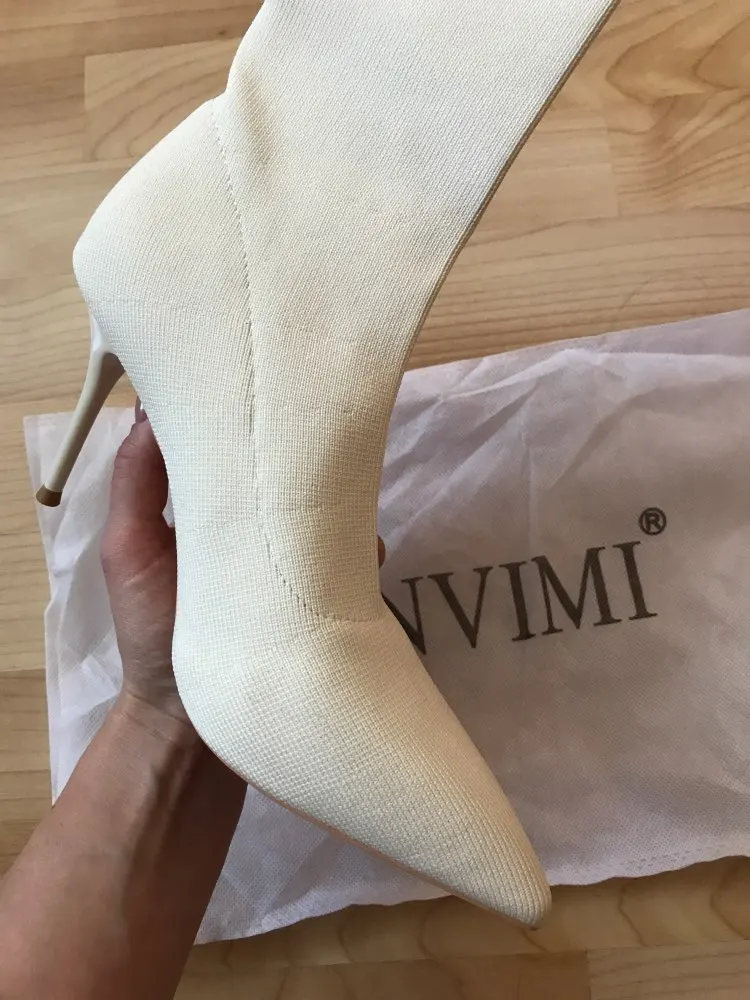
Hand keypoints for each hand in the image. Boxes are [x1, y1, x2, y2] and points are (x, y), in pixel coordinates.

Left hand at [101, 403, 386, 734]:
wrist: (188, 724)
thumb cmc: (150, 630)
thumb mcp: (129, 547)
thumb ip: (137, 482)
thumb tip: (151, 407)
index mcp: (202, 504)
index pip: (226, 441)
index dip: (239, 408)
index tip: (259, 373)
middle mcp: (249, 523)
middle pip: (282, 471)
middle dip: (302, 448)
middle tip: (323, 423)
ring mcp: (286, 558)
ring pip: (321, 509)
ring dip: (339, 498)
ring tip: (353, 488)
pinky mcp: (315, 591)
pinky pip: (347, 558)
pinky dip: (359, 550)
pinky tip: (364, 548)